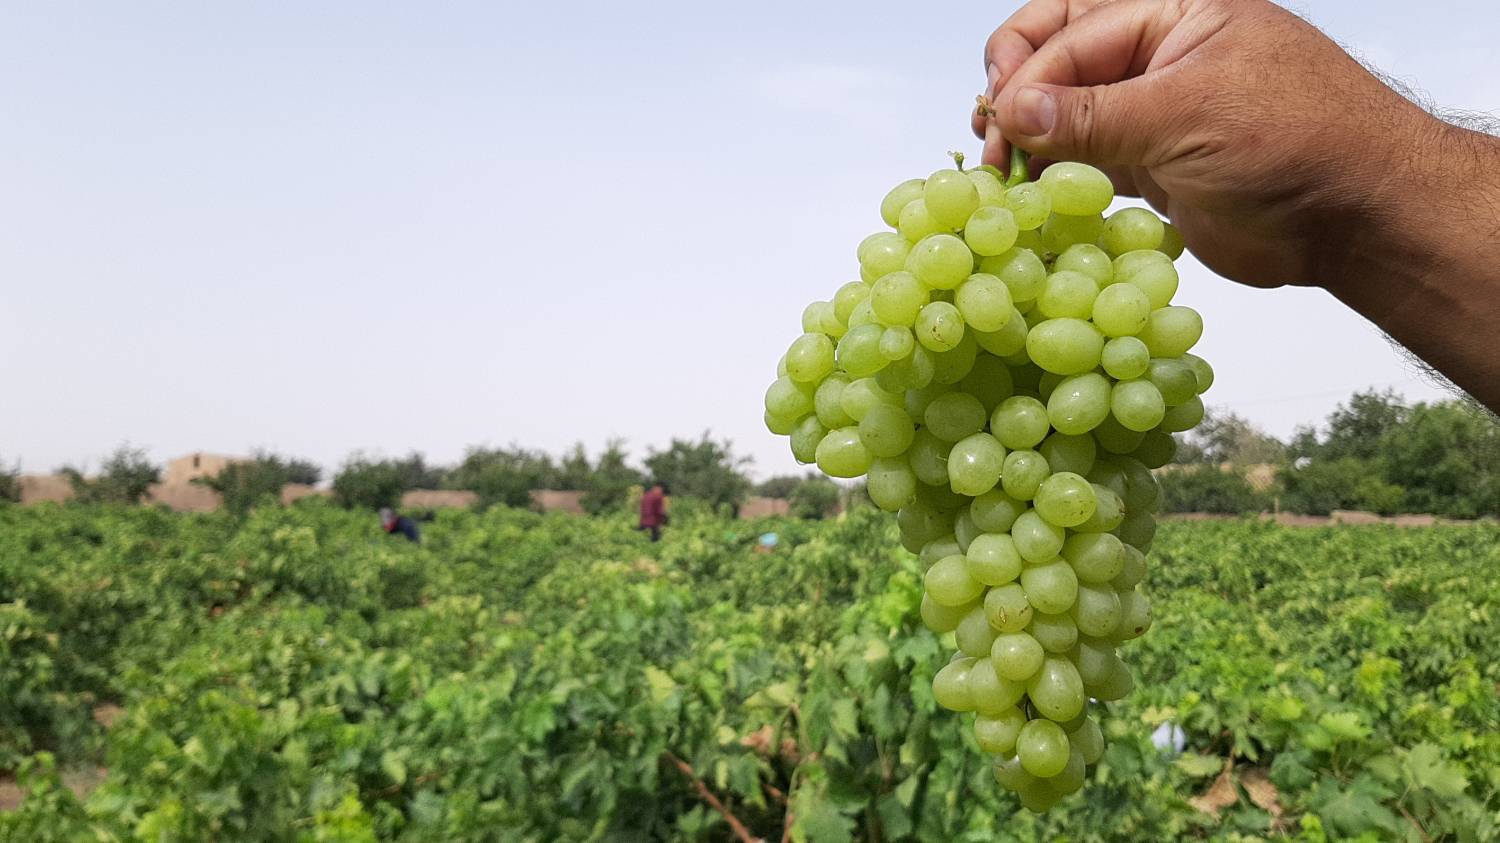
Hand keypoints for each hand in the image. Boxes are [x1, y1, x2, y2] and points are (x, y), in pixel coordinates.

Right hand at [971, 0, 1447, 293]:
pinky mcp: (1153, 167)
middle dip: (1017, 100)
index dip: (1026, 73)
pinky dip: (1056, 181)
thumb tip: (1014, 113)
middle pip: (1058, 60)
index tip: (1001, 122)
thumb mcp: (1187, 115)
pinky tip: (1033, 202)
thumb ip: (1094, 115)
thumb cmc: (1300, 141)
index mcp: (1174, 12)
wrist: (1358, 215)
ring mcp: (1153, 112)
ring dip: (1030, 146)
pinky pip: (1087, 163)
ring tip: (1004, 182)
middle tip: (991, 147)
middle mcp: (1158, 54)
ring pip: (1066, 115)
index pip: (1072, 29)